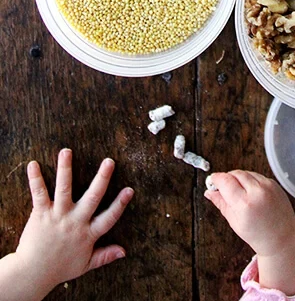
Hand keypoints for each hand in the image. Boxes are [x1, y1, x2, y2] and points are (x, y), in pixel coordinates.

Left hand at [0, 149, 133, 300]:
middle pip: (92, 197)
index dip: (120, 204)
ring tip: (66, 151)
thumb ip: (105, 255)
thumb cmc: (59, 268)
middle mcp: (75, 222)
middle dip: (102, 178)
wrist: (33, 273)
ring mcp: (58, 216)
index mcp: (87, 234)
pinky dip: (35, 179)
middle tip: (109, 161)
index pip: (108, 218)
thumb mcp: (85, 264)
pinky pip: (39, 193)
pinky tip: (33, 164)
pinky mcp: (41, 213)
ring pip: (64, 189)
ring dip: (65, 169)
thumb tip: (124, 251)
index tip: (129, 190)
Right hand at [205, 170, 294, 295]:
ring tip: (239, 194)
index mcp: (245, 204)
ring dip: (238, 179)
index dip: (216, 179)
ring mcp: (268, 186)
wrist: (281, 239)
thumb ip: (221, 204)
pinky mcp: (274, 184)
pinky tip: (250, 193)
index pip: (226, 181)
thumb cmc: (258, 235)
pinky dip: (250, 181)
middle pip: (235, 174)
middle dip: (227, 178)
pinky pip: (257, 176)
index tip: (212, 180)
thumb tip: (209, 192)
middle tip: (223, 188)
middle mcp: (258, 192)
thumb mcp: (235, 222)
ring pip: (246, 173)